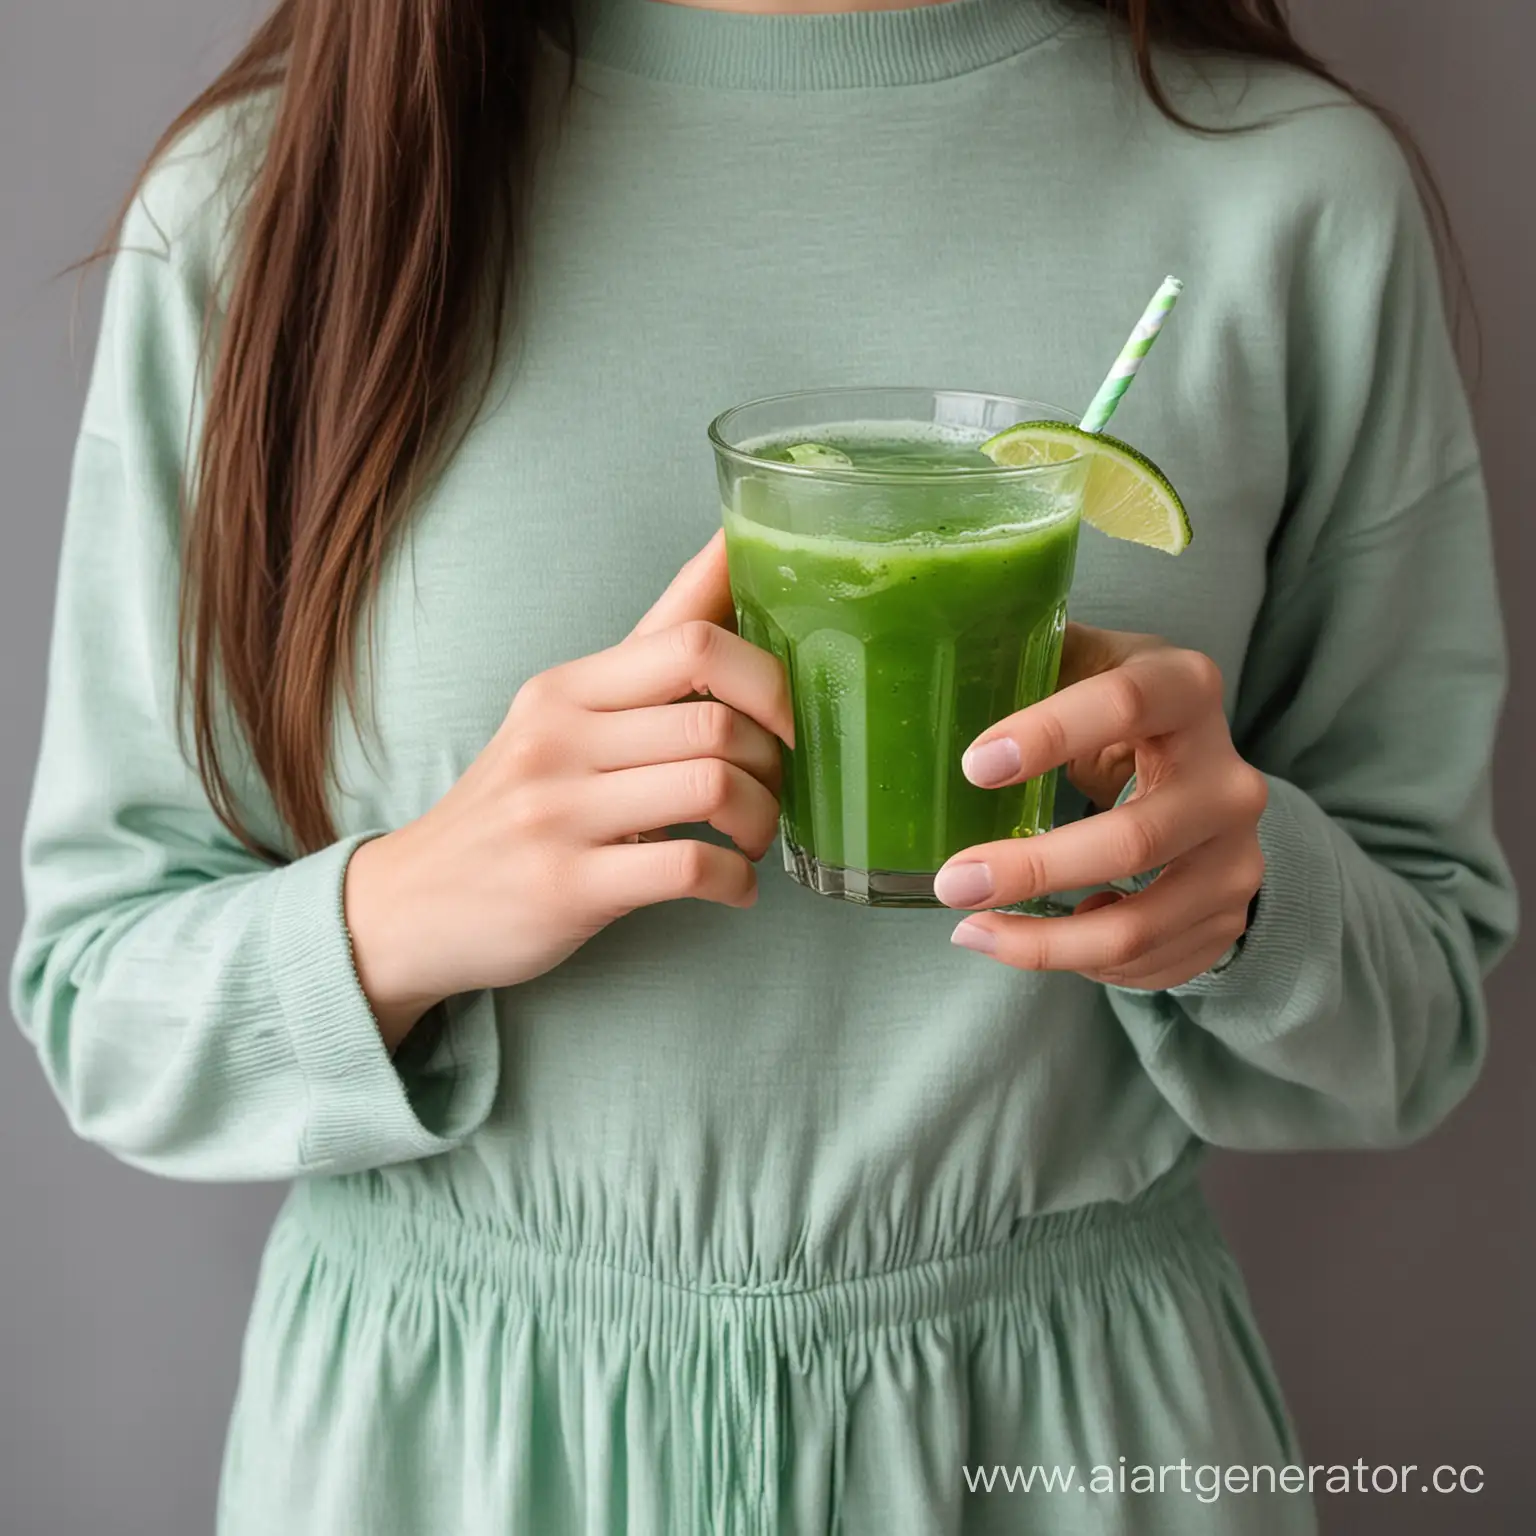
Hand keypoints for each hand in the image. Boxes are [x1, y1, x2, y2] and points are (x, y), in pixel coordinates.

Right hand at [344, 530, 792, 1048]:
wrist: (414, 904)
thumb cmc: (518, 804)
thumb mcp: (567, 719)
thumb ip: (652, 653)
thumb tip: (734, 547)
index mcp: (569, 688)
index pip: (692, 639)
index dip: (769, 674)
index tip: (790, 713)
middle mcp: (558, 737)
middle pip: (718, 719)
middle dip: (775, 760)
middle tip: (775, 788)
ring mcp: (558, 812)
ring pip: (713, 786)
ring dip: (763, 819)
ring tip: (756, 839)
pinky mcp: (567, 886)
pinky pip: (691, 867)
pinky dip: (737, 882)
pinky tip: (735, 888)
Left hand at [935, 623, 1267, 989]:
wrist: (1203, 771)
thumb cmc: (1120, 710)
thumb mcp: (1087, 664)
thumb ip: (1027, 651)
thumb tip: (931, 649)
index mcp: (1186, 690)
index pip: (1125, 705)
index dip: (1049, 735)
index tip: (974, 766)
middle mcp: (1228, 776)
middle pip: (1133, 840)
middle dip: (1030, 870)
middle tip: (952, 882)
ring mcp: (1237, 854)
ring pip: (1139, 925)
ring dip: (1043, 942)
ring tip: (970, 929)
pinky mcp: (1227, 914)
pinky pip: (1147, 962)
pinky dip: (1078, 961)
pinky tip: (1032, 939)